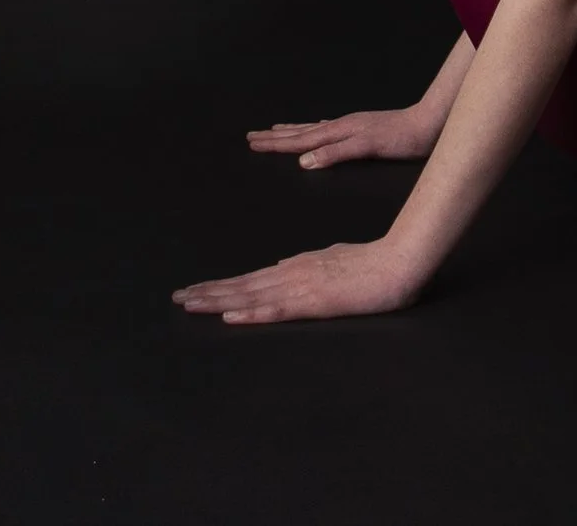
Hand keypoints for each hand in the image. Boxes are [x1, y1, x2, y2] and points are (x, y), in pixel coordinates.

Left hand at [171, 237, 426, 325]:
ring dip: (218, 301)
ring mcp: (302, 288)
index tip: (198, 290)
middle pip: (244, 285)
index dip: (223, 286)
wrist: (398, 262)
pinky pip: (276, 310)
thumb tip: (280, 267)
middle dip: (209, 292)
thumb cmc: (375, 262)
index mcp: (299, 266)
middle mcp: (293, 274)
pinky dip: (251, 313)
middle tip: (178, 297)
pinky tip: (230, 317)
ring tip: (190, 304)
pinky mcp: (315, 303)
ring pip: (252, 296)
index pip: (253, 279)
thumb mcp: (335, 259)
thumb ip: (308, 266)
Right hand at [245, 106, 438, 167]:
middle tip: (252, 136)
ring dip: (292, 131)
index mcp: (340, 131)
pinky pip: (328, 129)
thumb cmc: (403, 138)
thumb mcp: (368, 148)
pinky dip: (315, 130)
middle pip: (301, 132)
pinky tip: (318, 130)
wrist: (429, 124)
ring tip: (276, 129)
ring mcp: (352, 126)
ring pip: (313, 128)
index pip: (300, 140)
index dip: (275, 144)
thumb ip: (337, 153)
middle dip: (276, 137)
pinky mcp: (363, 129)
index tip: (252, 144)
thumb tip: (304, 162)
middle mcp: (342, 126)